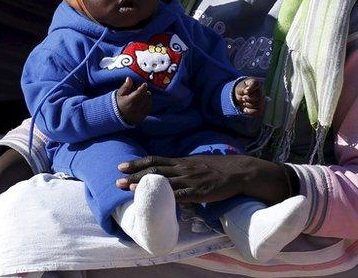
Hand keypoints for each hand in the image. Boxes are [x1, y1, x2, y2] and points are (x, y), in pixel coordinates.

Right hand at [115, 77, 150, 125]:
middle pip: (145, 97)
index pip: (139, 93)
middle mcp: (135, 108)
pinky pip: (149, 109)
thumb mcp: (120, 94)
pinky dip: (148, 104)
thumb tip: (129, 78)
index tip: (144, 84)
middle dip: (145, 92)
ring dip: (147, 97)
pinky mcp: (142, 117)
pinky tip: (145, 101)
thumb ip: (125, 86)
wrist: (117, 117)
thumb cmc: (118, 103)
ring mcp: (139, 113)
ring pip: (148, 103)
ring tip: (143, 95)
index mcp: (129, 101)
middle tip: (142, 90)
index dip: (143, 87)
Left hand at [116, 154, 291, 204]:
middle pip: (154, 170)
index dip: (138, 163)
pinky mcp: (198, 192)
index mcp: (182, 161)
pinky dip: (163, 194)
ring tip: (127, 187)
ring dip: (143, 184)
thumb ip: (184, 168)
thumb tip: (171, 172)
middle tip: (117, 178)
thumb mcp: (198, 164)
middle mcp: (183, 168)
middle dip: (135, 174)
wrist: (239, 171)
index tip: (122, 166)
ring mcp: (190, 180)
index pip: (155, 160)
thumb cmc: (219, 169)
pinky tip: (153, 196)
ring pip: (162, 181)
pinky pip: (178, 193)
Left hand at [234, 77, 263, 115]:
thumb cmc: (241, 90)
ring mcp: (262, 99)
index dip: (250, 88)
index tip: (245, 91)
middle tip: (243, 98)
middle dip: (248, 98)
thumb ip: (242, 88)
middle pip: (258, 96)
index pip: (256, 83)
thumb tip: (246, 91)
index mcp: (255, 83)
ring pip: (258, 104)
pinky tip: (245, 109)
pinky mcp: (261, 108)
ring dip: (248, 105)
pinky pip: (258, 112)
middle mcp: (261, 90)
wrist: (242, 96)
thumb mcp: (239, 88)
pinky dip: (250, 112)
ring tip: (245, 102)